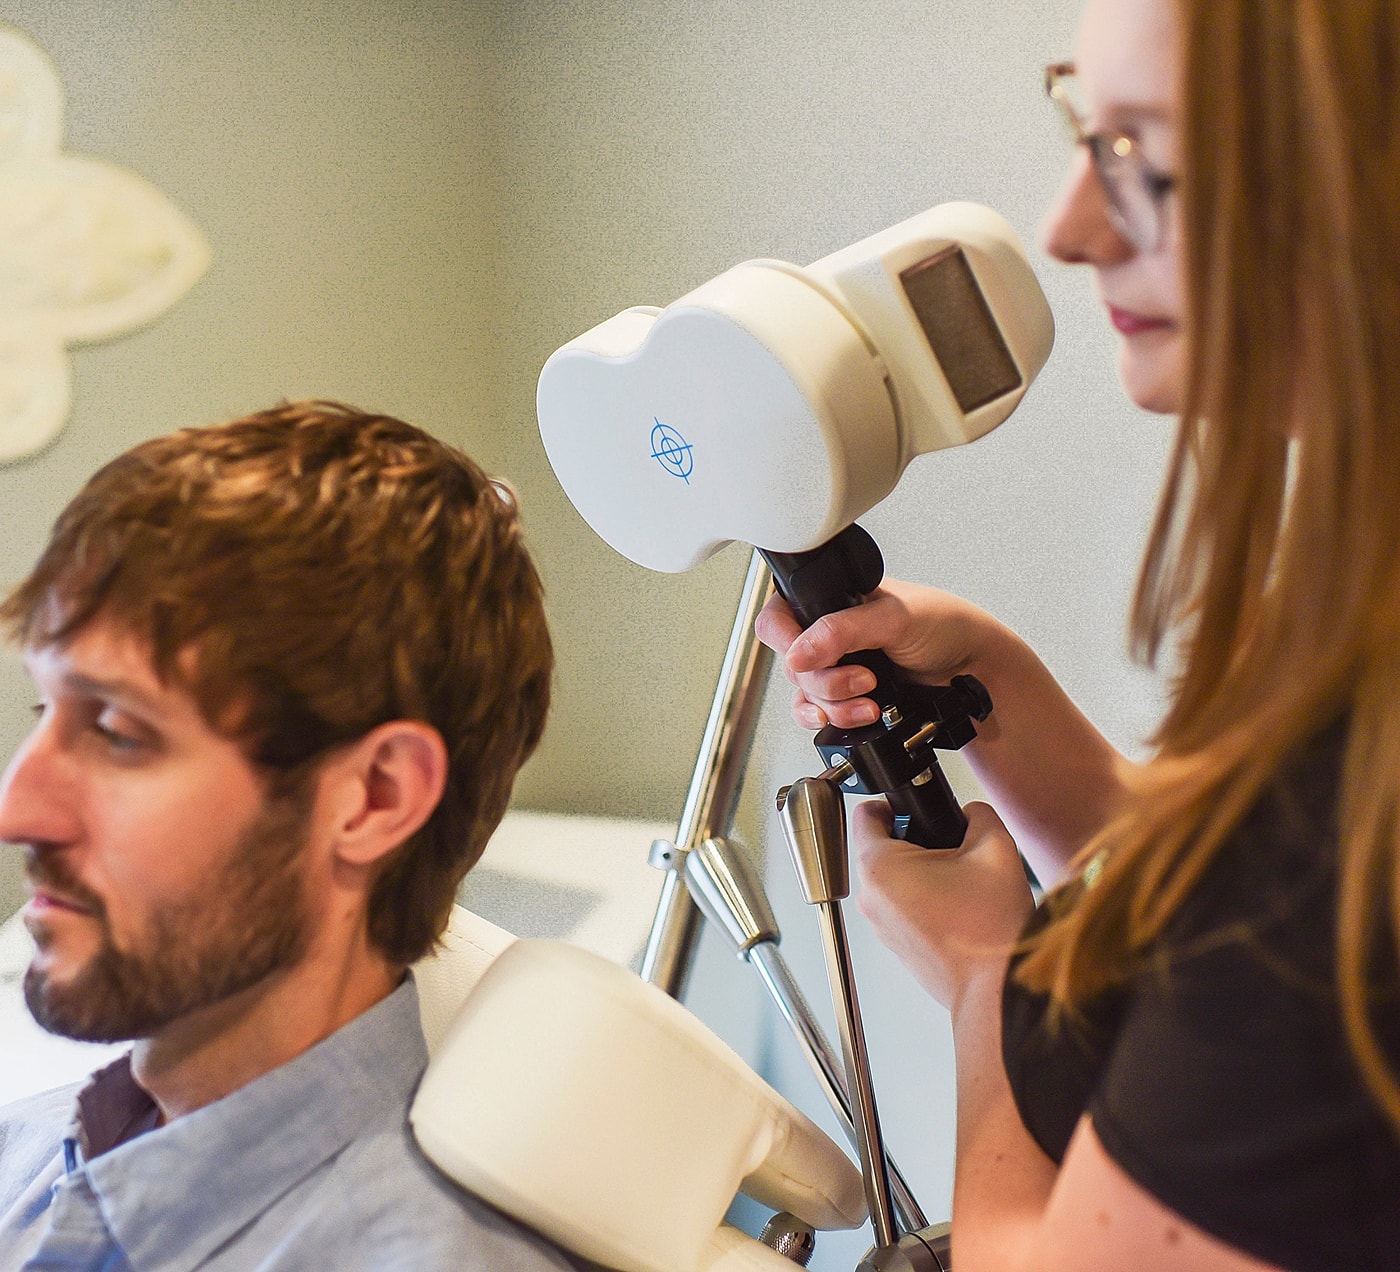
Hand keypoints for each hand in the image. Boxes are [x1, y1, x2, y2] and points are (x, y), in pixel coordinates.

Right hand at [754, 578, 994, 730]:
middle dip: (827, 682)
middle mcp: (825, 630)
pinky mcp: (844, 694)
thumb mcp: (894, 618)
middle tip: (863, 679)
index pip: (779, 618)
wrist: (971, 669)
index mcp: (830, 597)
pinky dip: (835, 719)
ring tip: (870, 701)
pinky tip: (859, 715)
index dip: (789, 643)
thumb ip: (843, 630)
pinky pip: (816, 713)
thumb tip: (799, 652)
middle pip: (792, 665)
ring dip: (834, 704)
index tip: (811, 659)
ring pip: (804, 694)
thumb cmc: (944, 625)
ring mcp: (834, 664)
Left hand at [852, 799, 1032, 1009]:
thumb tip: (971, 812)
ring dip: (922, 871)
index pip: (866, 814)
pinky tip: (958, 904)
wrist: (997, 990)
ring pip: (893, 880)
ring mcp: (882, 927)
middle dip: (915, 839)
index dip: (892, 802)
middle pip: (880, 848)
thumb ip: (978, 814)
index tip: (914, 806)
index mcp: (880, 868)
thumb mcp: (995, 848)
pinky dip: (924, 899)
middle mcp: (871, 898)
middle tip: (950, 844)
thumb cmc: (989, 931)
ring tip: (959, 877)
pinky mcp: (898, 946)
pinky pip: (902, 908)